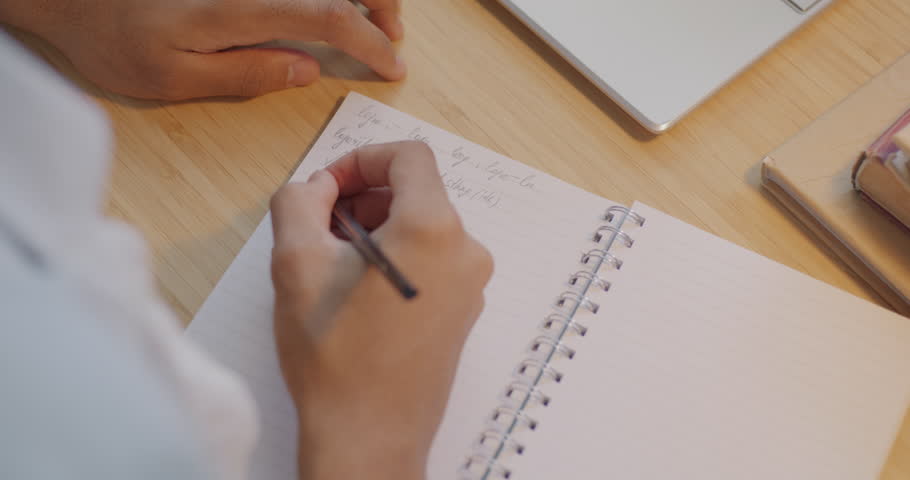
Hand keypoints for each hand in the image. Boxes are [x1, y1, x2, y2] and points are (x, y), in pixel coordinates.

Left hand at [0, 0, 404, 99]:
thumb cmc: (115, 39)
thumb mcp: (174, 77)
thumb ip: (246, 72)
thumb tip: (306, 68)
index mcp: (238, 8)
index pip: (327, 16)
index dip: (369, 41)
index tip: (392, 65)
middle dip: (380, 4)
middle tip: (393, 39)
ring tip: (376, 21)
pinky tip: (335, 8)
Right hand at [269, 141, 492, 479]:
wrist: (369, 436)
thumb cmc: (334, 354)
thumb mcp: (296, 261)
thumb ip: (299, 201)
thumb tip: (317, 186)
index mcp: (434, 228)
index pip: (408, 156)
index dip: (361, 159)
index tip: (328, 188)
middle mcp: (465, 252)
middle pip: (416, 192)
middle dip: (363, 199)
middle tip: (321, 230)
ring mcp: (469, 286)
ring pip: (421, 230)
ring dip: (376, 231)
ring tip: (334, 267)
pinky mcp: (462, 313)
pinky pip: (430, 263)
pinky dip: (394, 260)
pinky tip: (357, 294)